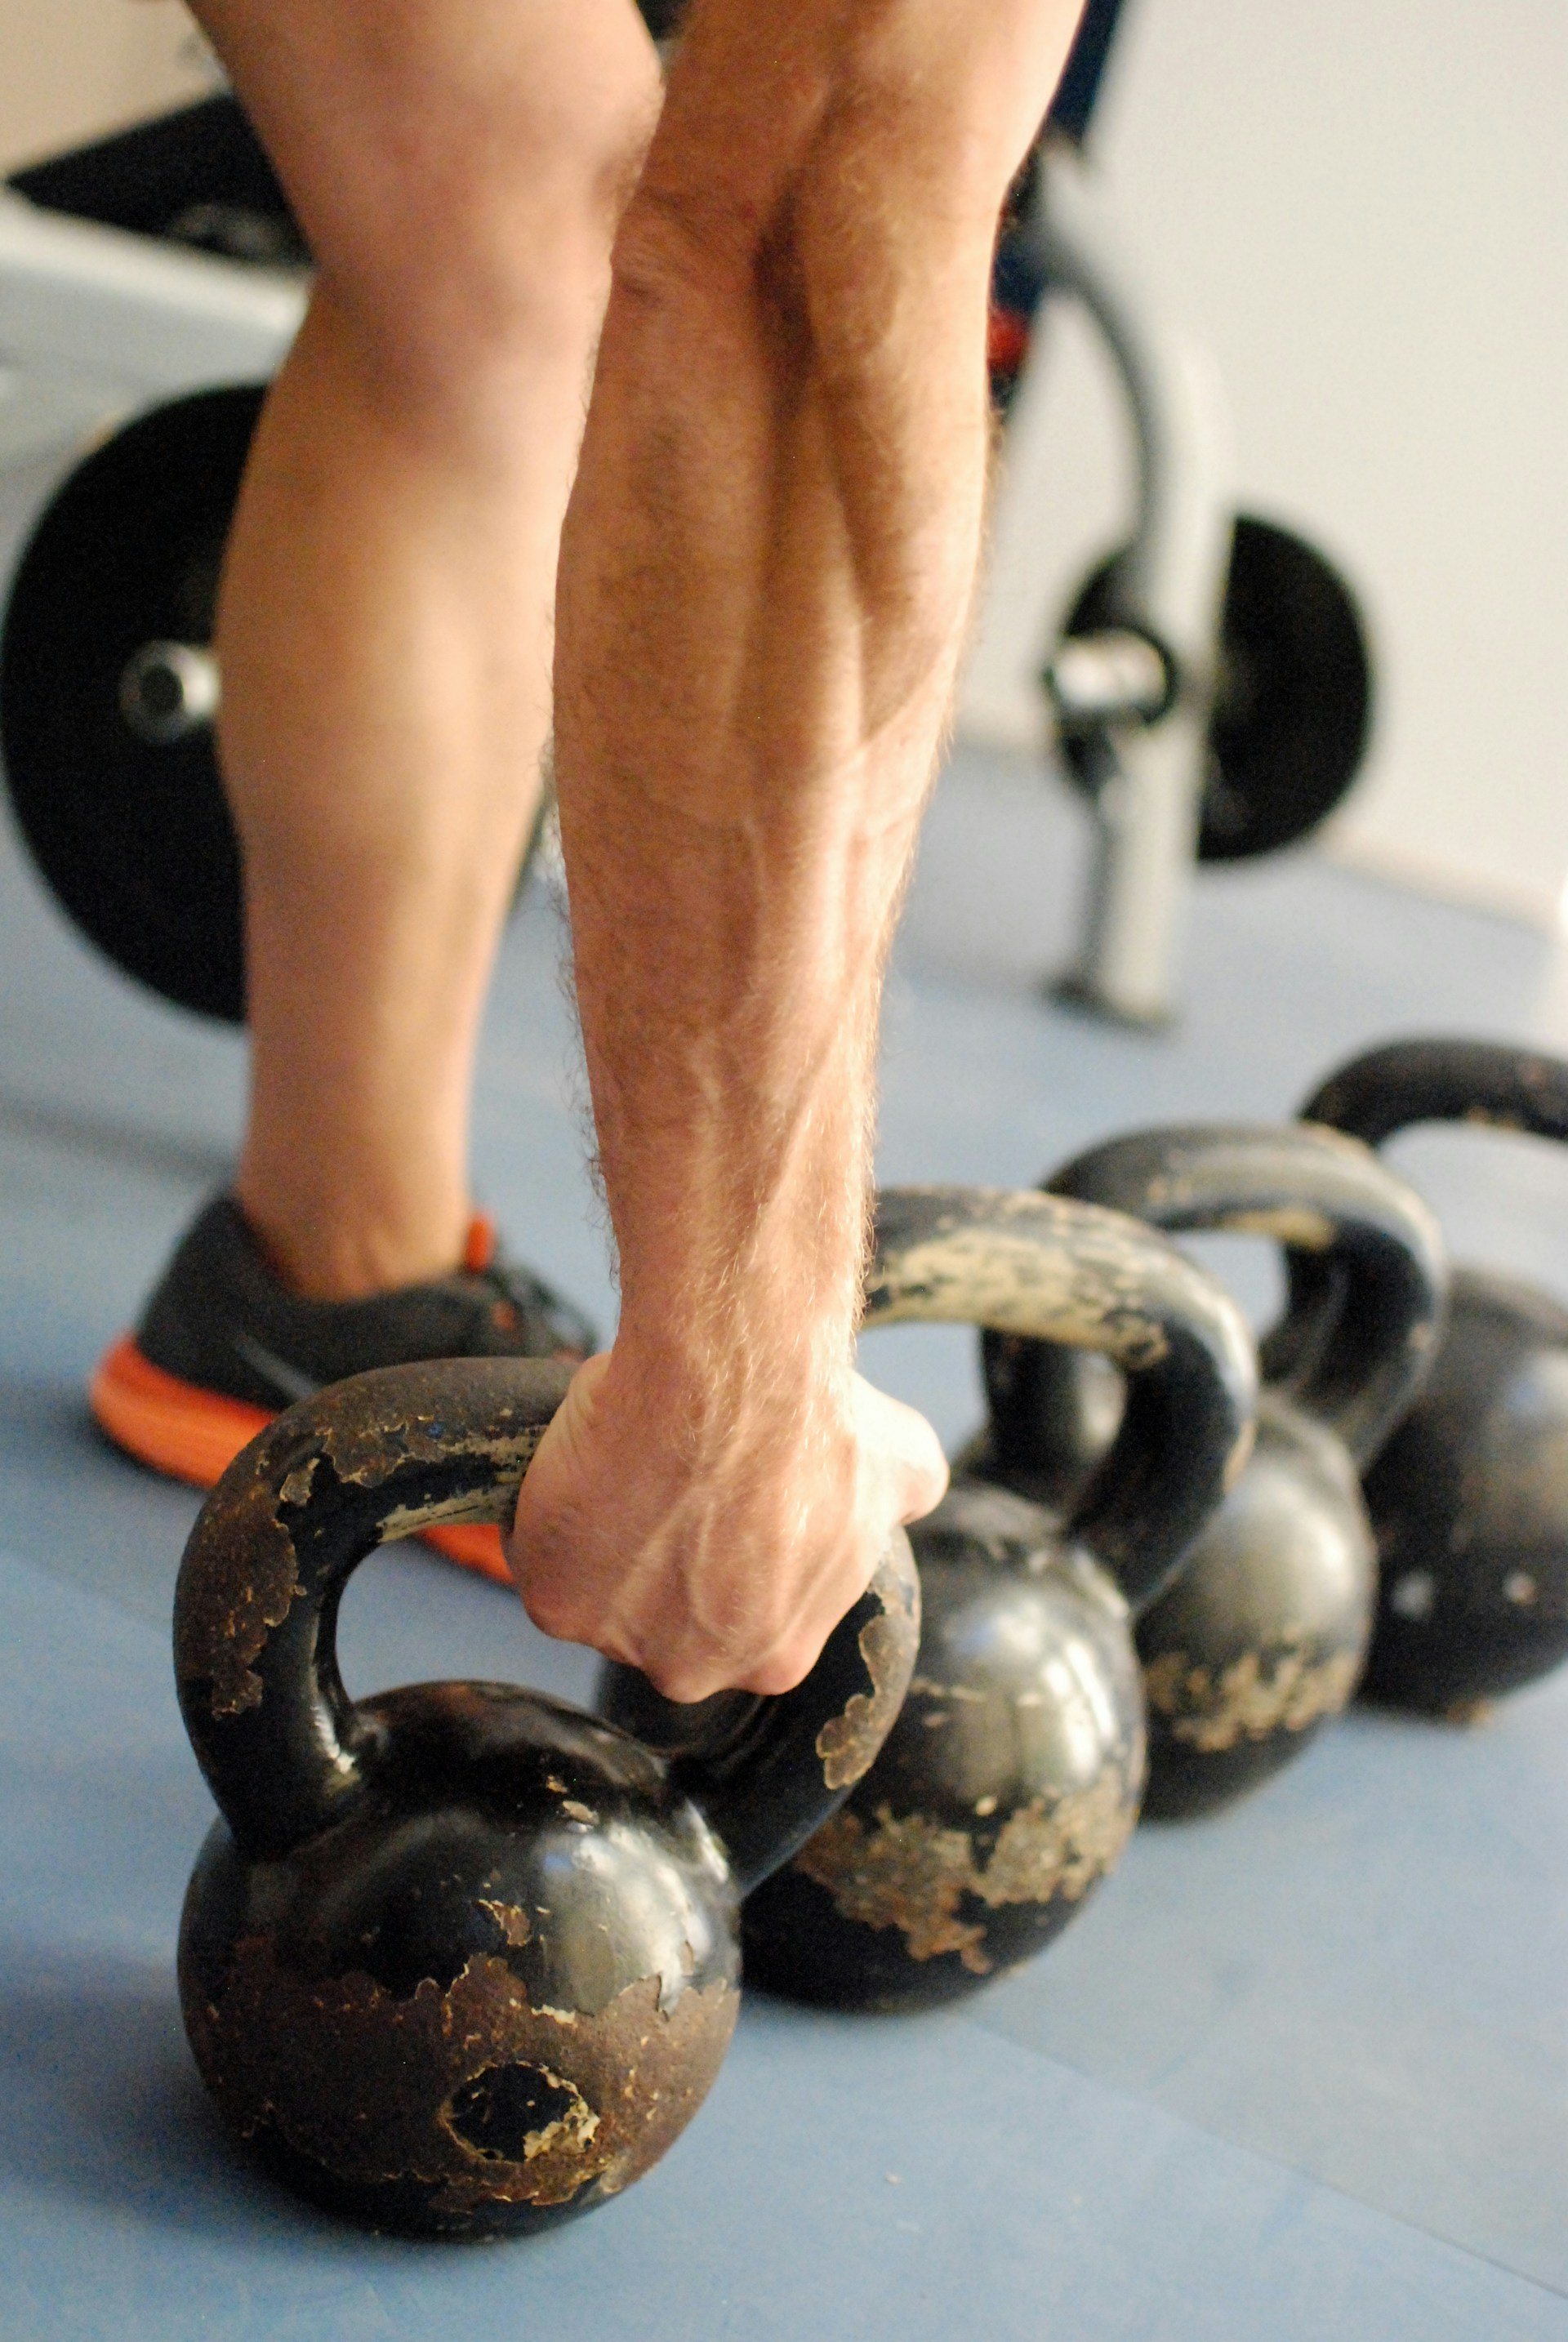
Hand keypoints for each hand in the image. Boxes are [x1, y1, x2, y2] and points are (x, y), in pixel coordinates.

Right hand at [505, 1344, 945, 1701]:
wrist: (734, 1372)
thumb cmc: (817, 1418)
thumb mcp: (898, 1464)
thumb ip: (901, 1493)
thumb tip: (913, 1485)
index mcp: (777, 1657)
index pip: (732, 1620)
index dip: (718, 1554)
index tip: (712, 1501)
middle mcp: (697, 1670)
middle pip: (659, 1619)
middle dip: (658, 1558)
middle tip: (669, 1474)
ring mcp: (621, 1643)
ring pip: (596, 1589)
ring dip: (605, 1531)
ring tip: (635, 1452)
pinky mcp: (557, 1602)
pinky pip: (542, 1557)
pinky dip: (552, 1508)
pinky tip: (591, 1455)